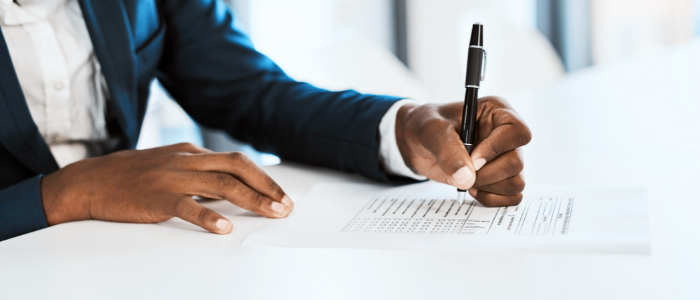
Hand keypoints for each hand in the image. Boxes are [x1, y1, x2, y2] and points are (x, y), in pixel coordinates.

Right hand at [40, 143, 292, 233]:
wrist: (91, 181)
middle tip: (286, 206)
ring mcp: (172, 178)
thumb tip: (232, 191)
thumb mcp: (172, 167)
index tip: (281, 196)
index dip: (263, 179)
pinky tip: (224, 228)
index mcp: (192, 153)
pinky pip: (187, 206)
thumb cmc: (133, 177)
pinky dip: (208, 216)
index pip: (238, 161)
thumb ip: (200, 176)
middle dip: (266, 187)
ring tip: (271, 213)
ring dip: (251, 200)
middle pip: (237, 168)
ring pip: (221, 185)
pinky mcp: (156, 198)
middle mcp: (187, 161)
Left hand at [395, 96, 530, 206]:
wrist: (416, 142)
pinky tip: (471, 189)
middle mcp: (505, 135)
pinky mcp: (499, 177)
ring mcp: (504, 157)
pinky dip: (491, 199)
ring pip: (516, 182)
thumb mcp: (431, 131)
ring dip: (488, 187)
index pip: (518, 132)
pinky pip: (511, 196)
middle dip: (487, 174)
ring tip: (464, 180)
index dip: (497, 149)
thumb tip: (467, 179)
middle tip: (462, 173)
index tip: (473, 159)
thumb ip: (448, 151)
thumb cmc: (426, 126)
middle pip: (516, 163)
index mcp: (496, 112)